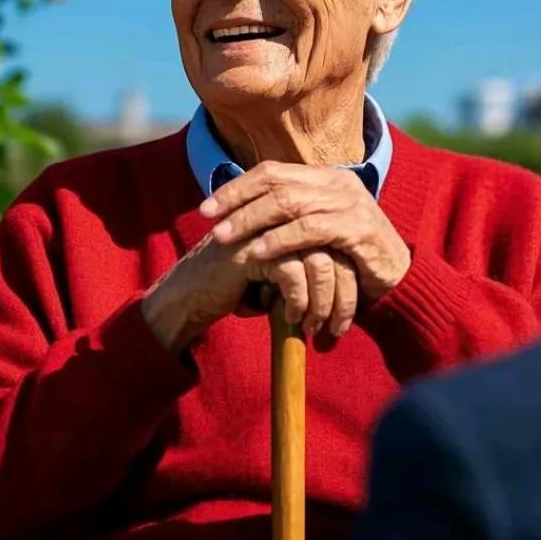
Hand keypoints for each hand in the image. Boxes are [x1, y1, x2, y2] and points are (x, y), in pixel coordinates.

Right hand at [141, 229, 359, 352]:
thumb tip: (350, 283)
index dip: (348, 277)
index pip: (337, 237)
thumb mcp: (278, 272)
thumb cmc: (237, 286)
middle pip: (335, 248)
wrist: (190, 296)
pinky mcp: (253, 248)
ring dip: (323, 302)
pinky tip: (291, 317)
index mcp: (291, 213)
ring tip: (315, 326)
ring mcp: (267, 227)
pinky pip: (294, 274)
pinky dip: (298, 301)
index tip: (345, 313)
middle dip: (343, 293)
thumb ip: (308, 263)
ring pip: (320, 262)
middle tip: (338, 327)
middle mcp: (282, 213)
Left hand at [200, 161, 410, 303]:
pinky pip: (310, 230)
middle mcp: (338, 183)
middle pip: (276, 183)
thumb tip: (242, 212)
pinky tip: (258, 252)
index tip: (207, 207)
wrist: (397, 281)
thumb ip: (290, 216)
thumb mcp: (318, 230)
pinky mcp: (358, 228)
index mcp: (325, 178)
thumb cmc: (349, 258)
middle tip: (208, 221)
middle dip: (237, 202)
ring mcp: (350, 203)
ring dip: (251, 220)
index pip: (272, 171)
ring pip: (289, 203)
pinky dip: (279, 240)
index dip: (236, 187)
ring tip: (224, 238)